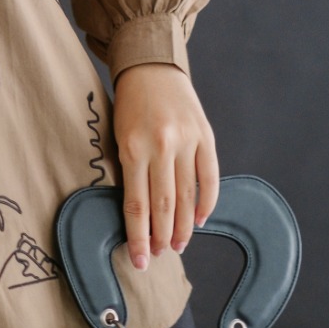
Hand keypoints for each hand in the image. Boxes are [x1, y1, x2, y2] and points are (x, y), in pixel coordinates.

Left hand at [111, 62, 219, 270]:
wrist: (151, 67)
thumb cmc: (129, 107)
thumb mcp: (119, 137)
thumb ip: (130, 171)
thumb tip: (140, 215)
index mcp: (132, 148)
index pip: (136, 205)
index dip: (138, 237)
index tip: (139, 260)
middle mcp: (161, 145)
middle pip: (163, 205)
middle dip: (161, 237)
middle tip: (158, 256)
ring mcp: (186, 140)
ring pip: (187, 195)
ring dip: (183, 226)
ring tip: (177, 245)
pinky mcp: (205, 135)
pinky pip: (209, 176)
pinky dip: (206, 201)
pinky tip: (200, 219)